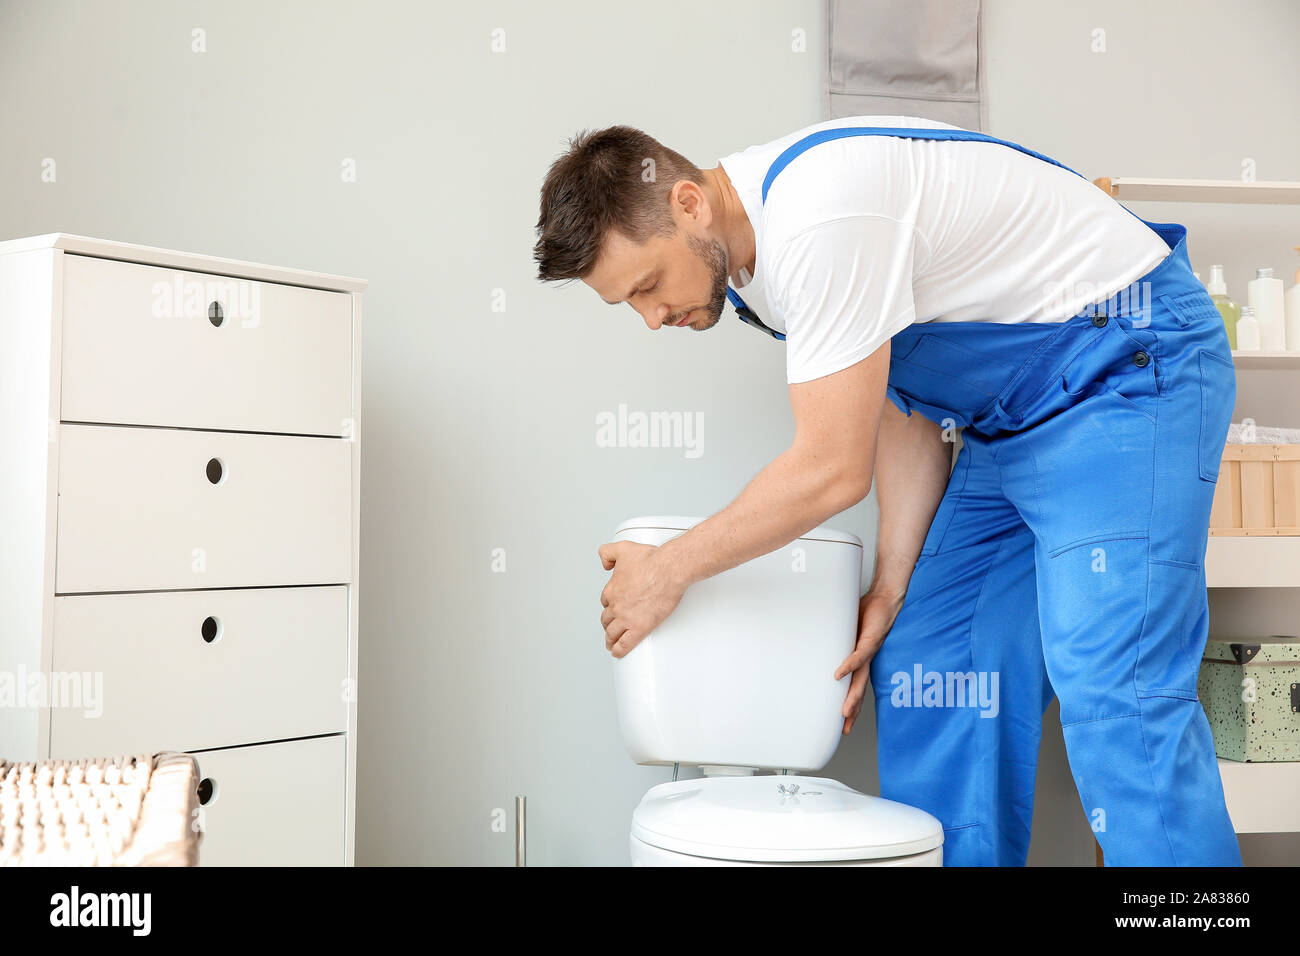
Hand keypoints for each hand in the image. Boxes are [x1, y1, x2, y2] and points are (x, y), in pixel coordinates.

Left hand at [598, 541, 687, 657]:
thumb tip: (604, 563)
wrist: (669, 570)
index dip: (609, 604)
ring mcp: (627, 618)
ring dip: (610, 638)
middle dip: (607, 623)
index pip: (606, 600)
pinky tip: (618, 652)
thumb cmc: (652, 560)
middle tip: (610, 626)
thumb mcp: (623, 549)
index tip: (613, 606)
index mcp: (613, 589)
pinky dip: (619, 649)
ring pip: (612, 633)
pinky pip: (625, 643)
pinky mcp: (641, 627)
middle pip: (607, 619)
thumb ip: (608, 553)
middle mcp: (617, 605)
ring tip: (611, 643)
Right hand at [834, 589, 905, 734]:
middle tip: (844, 729)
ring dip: (852, 697)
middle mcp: (866, 661)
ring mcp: (868, 653)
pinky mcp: (870, 641)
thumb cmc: (866, 612)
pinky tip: (839, 675)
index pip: (854, 688)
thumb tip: (817, 642)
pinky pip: (858, 657)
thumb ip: (836, 639)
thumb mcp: (846, 631)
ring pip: (859, 680)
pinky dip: (848, 666)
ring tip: (844, 712)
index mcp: (861, 661)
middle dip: (851, 711)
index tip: (842, 723)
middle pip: (858, 691)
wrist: (885, 598)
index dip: (850, 706)